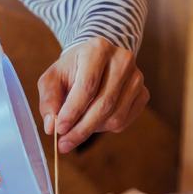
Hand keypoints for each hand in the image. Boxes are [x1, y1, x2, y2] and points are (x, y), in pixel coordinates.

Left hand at [38, 38, 149, 152]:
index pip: (87, 86)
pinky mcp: (143, 93)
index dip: (72, 111)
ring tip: (77, 128)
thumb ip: (49, 100)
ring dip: (92, 130)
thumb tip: (51, 127)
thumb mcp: (53, 79)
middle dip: (81, 129)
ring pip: (115, 117)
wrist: (96, 60)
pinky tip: (93, 121)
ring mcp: (137, 77)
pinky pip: (124, 121)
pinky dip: (105, 128)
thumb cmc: (72, 70)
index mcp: (98, 49)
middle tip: (64, 144)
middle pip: (104, 104)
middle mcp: (122, 60)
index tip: (58, 130)